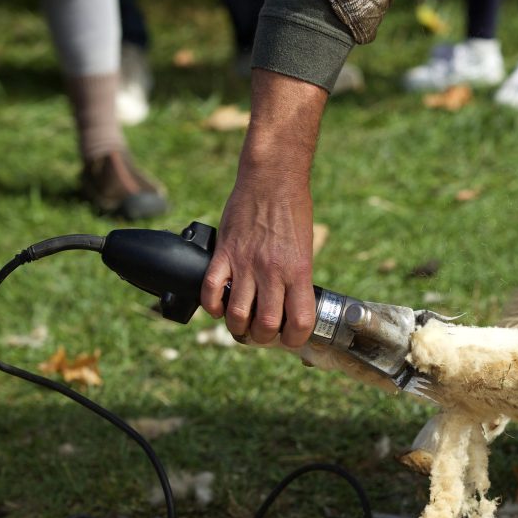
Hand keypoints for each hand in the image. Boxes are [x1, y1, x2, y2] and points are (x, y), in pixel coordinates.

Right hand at [200, 69, 328, 347]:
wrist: (272, 178)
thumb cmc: (293, 211)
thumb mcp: (304, 249)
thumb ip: (296, 279)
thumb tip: (288, 308)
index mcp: (299, 272)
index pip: (299, 322)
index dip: (294, 339)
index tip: (289, 337)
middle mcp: (273, 271)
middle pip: (265, 325)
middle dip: (261, 338)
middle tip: (259, 333)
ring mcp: (246, 262)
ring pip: (237, 314)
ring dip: (236, 327)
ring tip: (238, 324)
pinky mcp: (224, 252)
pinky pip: (212, 290)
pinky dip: (213, 306)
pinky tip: (218, 306)